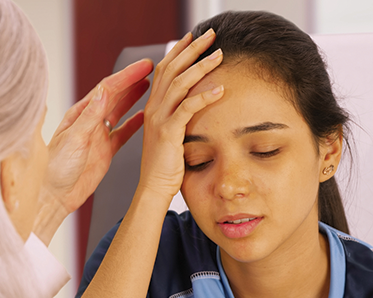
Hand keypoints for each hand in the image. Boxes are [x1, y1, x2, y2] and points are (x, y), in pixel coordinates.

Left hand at [33, 59, 152, 244]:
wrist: (54, 195)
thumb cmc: (55, 168)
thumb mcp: (74, 138)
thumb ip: (90, 116)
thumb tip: (103, 92)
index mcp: (79, 114)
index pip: (107, 89)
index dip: (127, 76)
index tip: (143, 66)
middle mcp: (89, 122)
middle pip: (115, 96)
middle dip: (132, 81)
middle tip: (151, 69)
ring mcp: (98, 136)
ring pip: (120, 112)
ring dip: (134, 98)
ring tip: (150, 86)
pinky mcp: (105, 152)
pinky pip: (123, 134)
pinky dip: (134, 125)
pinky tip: (145, 117)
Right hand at [138, 29, 223, 200]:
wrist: (153, 187)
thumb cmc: (165, 166)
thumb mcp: (170, 135)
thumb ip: (178, 118)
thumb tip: (195, 106)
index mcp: (153, 107)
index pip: (164, 69)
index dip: (178, 50)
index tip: (193, 37)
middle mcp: (153, 108)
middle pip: (171, 69)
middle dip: (192, 49)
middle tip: (210, 35)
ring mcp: (159, 119)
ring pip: (179, 83)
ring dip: (201, 66)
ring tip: (220, 55)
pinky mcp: (168, 132)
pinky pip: (187, 108)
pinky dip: (204, 96)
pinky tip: (220, 89)